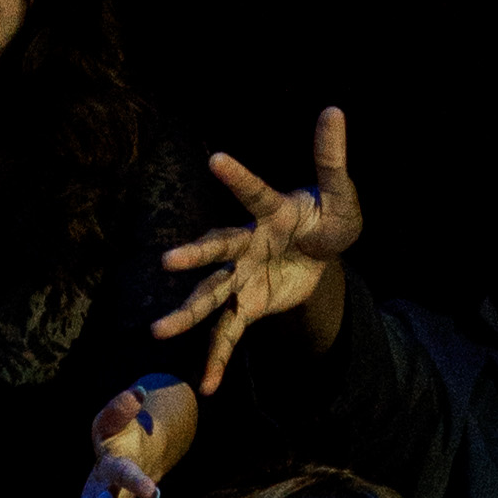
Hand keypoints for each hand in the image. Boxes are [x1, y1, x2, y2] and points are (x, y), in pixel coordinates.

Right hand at [155, 109, 364, 391]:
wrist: (320, 257)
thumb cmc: (325, 220)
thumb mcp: (339, 196)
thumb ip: (332, 160)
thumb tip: (334, 110)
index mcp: (270, 213)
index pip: (254, 193)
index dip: (238, 177)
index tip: (216, 160)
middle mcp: (246, 245)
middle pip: (217, 251)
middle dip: (194, 258)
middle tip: (168, 262)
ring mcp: (243, 278)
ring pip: (210, 298)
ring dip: (186, 314)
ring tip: (159, 331)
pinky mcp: (247, 306)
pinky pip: (228, 336)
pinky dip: (218, 360)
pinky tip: (208, 387)